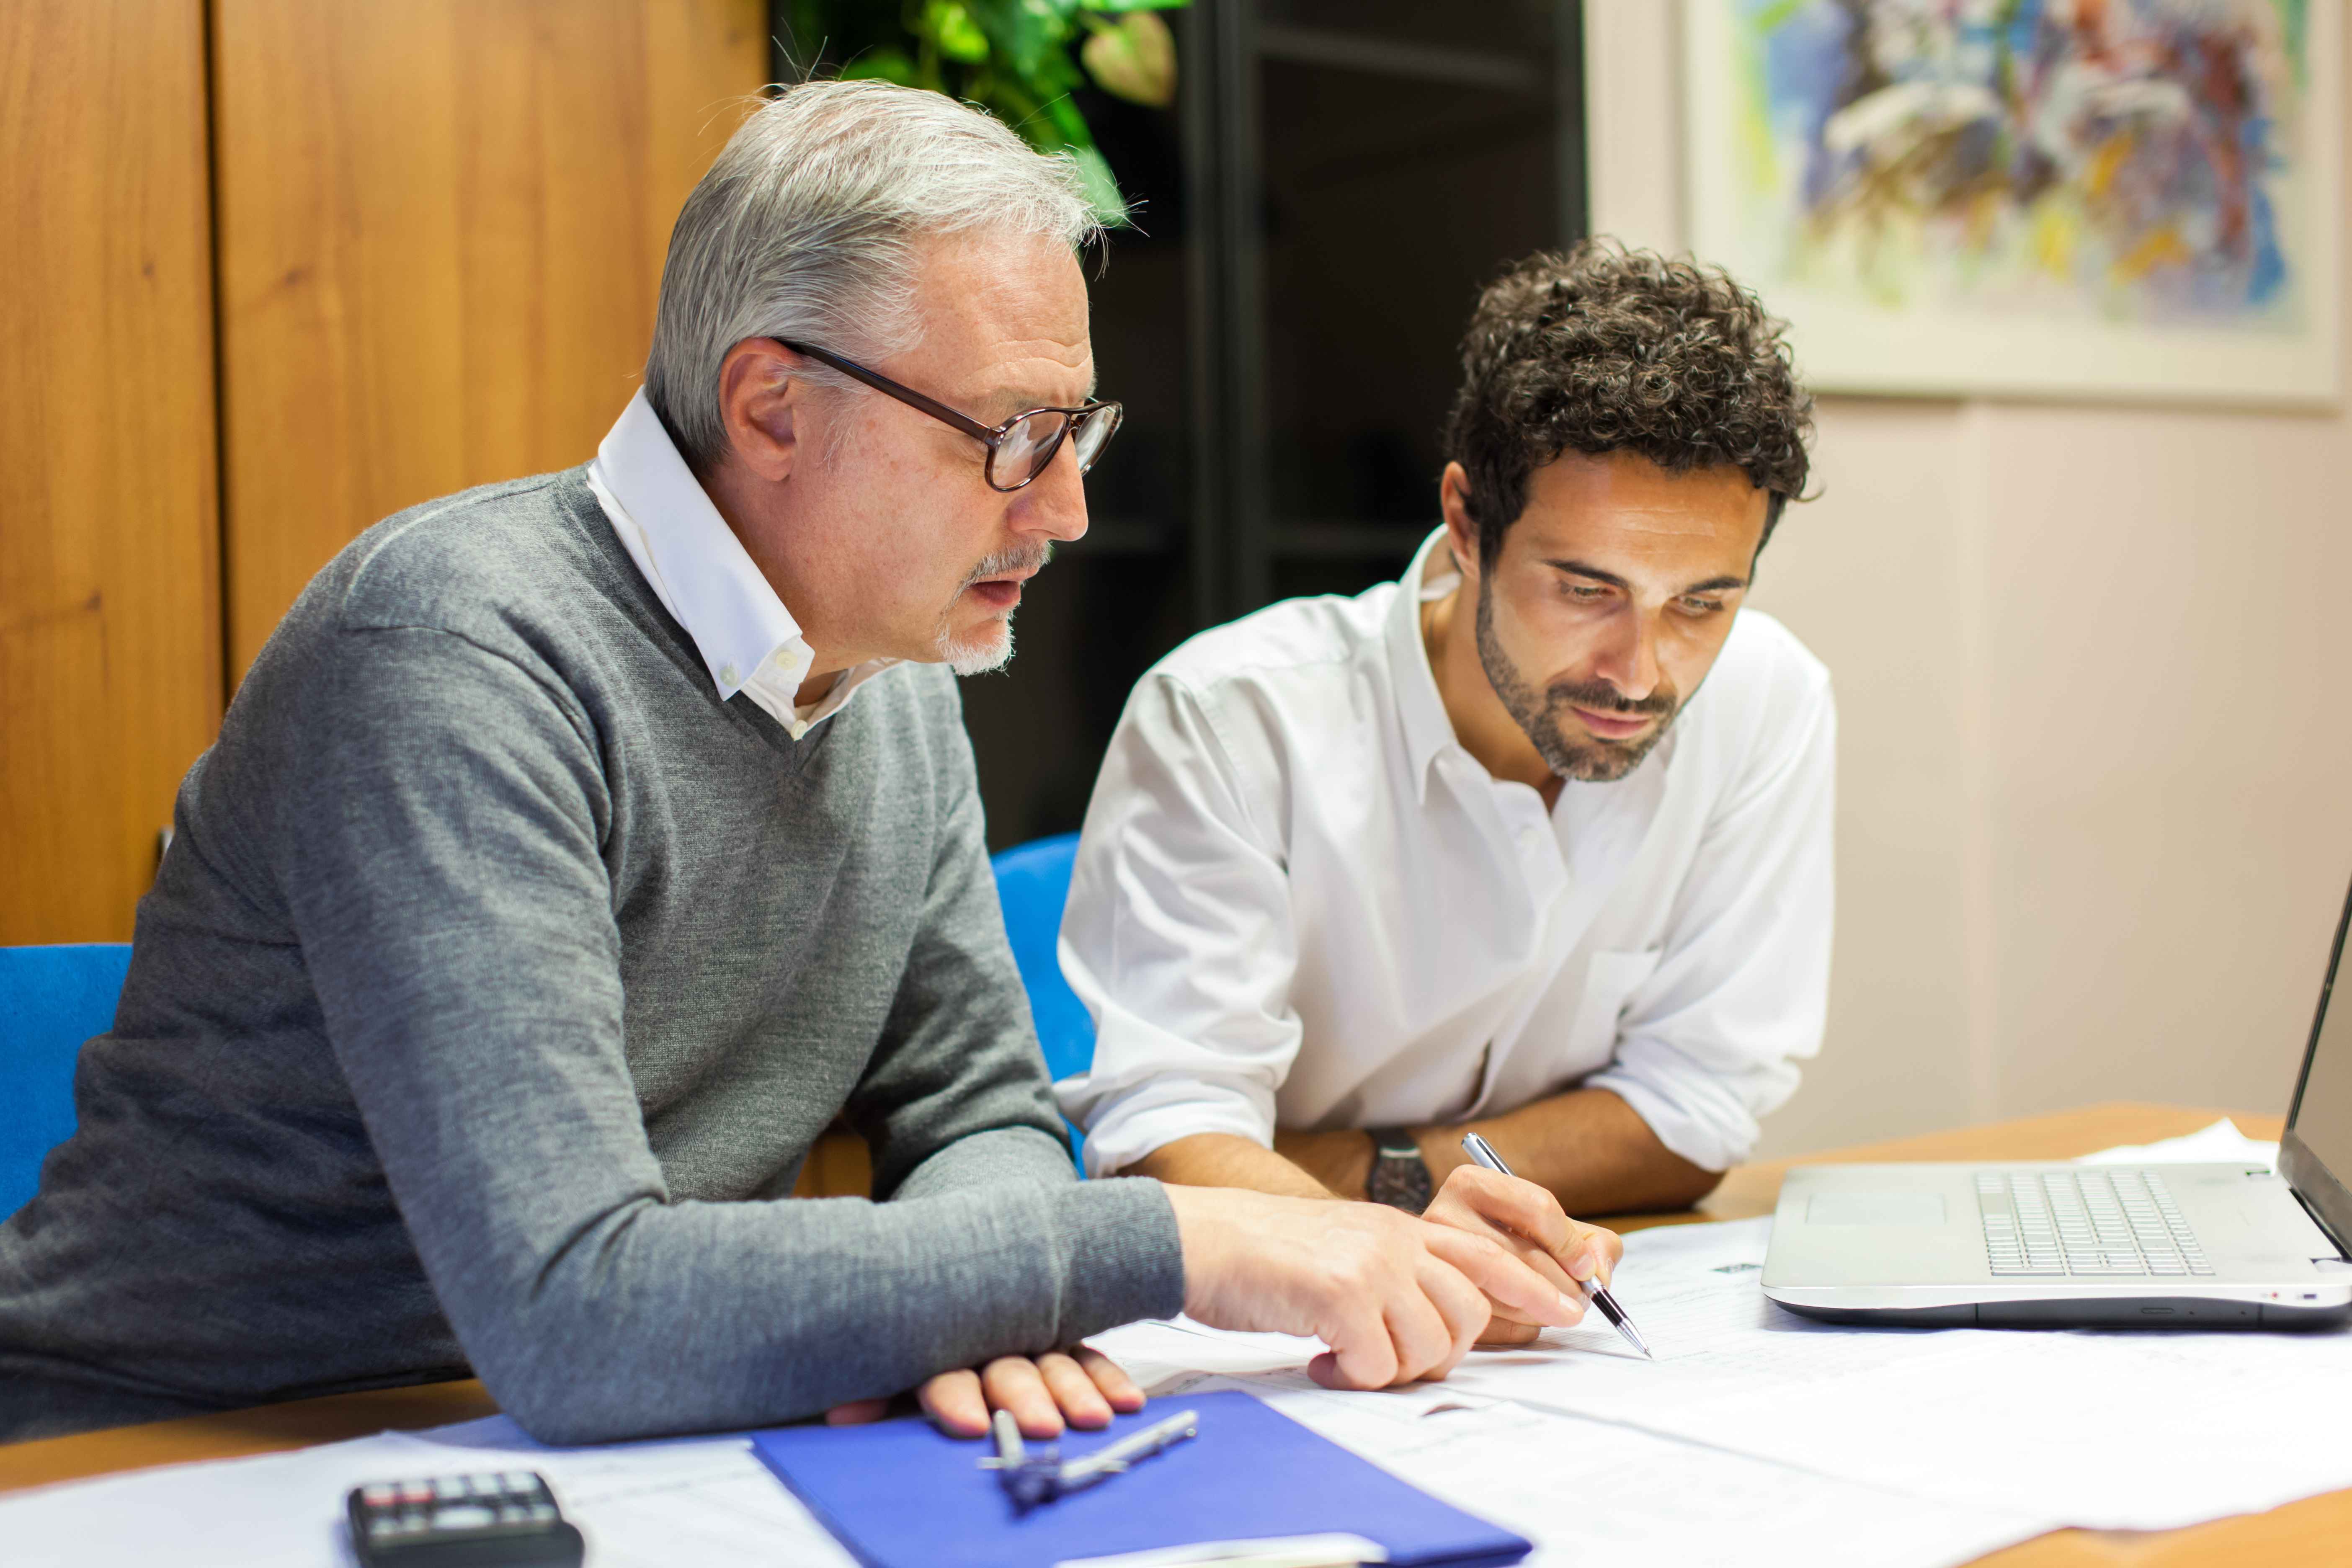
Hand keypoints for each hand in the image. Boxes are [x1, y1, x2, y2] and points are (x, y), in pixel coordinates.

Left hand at [824, 1346, 1144, 1439]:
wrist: (965, 1244)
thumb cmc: (925, 1315)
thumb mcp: (899, 1353)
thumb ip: (877, 1385)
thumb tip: (841, 1413)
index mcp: (946, 1338)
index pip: (948, 1367)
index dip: (955, 1397)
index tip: (968, 1424)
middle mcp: (990, 1332)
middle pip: (1008, 1365)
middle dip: (1025, 1396)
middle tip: (1042, 1426)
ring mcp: (1030, 1330)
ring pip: (1054, 1358)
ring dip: (1075, 1389)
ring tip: (1095, 1419)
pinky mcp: (1061, 1330)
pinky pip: (1088, 1351)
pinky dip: (1106, 1376)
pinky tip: (1127, 1402)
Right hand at [1161, 1183, 1584, 1390]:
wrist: (1203, 1240)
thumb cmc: (1265, 1256)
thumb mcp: (1344, 1246)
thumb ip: (1392, 1270)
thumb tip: (1436, 1321)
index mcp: (1398, 1227)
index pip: (1486, 1254)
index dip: (1533, 1285)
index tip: (1568, 1308)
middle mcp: (1394, 1239)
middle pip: (1468, 1313)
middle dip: (1439, 1352)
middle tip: (1387, 1357)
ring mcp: (1371, 1264)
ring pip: (1429, 1345)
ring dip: (1391, 1368)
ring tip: (1347, 1359)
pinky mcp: (1341, 1294)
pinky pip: (1377, 1364)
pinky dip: (1352, 1376)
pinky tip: (1323, 1361)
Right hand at [1420, 1164, 1624, 1345]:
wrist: (1450, 1262)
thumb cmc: (1511, 1240)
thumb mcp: (1551, 1225)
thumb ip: (1591, 1241)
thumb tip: (1597, 1272)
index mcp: (1473, 1184)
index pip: (1537, 1207)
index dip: (1570, 1244)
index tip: (1586, 1268)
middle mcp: (1444, 1218)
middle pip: (1526, 1256)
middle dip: (1566, 1285)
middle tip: (1582, 1299)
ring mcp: (1437, 1263)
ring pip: (1510, 1295)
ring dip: (1548, 1311)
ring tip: (1558, 1308)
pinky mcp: (1440, 1305)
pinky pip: (1495, 1326)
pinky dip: (1524, 1328)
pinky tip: (1528, 1317)